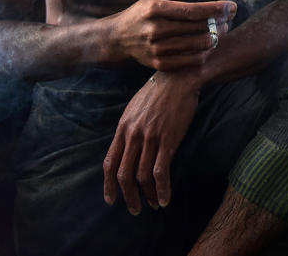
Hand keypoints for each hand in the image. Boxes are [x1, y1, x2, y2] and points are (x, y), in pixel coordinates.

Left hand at [103, 71, 199, 213]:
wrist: (178, 78)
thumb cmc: (158, 92)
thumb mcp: (134, 108)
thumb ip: (129, 129)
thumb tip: (126, 147)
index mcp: (123, 128)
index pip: (110, 163)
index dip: (108, 185)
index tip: (111, 199)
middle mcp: (133, 135)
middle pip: (124, 174)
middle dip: (127, 196)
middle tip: (134, 209)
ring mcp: (150, 138)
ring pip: (141, 176)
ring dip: (146, 195)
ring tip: (152, 205)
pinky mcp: (168, 140)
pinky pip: (161, 171)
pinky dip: (162, 189)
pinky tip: (164, 199)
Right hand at [109, 0, 235, 70]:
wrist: (118, 37)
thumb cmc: (144, 10)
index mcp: (155, 8)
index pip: (193, 10)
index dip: (216, 8)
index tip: (232, 6)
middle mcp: (155, 29)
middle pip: (199, 27)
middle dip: (220, 22)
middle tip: (229, 18)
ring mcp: (157, 48)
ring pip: (198, 44)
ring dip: (216, 37)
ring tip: (221, 30)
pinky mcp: (159, 64)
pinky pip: (192, 60)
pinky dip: (205, 52)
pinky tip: (209, 44)